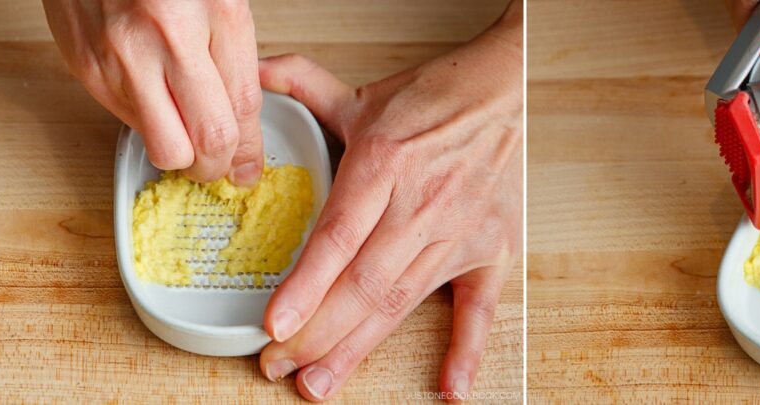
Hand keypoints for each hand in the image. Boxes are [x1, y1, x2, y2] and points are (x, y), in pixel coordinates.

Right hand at [42, 0, 264, 185]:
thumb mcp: (221, 0)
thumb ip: (234, 58)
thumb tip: (243, 124)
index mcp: (217, 12)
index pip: (243, 108)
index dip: (250, 149)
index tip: (249, 164)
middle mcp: (168, 38)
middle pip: (205, 141)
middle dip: (217, 166)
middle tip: (219, 162)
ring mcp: (121, 56)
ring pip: (162, 145)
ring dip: (180, 152)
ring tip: (185, 133)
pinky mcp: (86, 67)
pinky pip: (127, 121)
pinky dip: (146, 122)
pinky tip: (152, 98)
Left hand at [255, 2, 522, 401]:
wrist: (506, 90)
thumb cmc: (435, 98)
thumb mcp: (362, 92)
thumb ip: (301, 85)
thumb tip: (253, 72)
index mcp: (384, 164)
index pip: (339, 237)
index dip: (306, 286)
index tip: (275, 325)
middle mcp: (421, 205)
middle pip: (364, 284)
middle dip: (316, 333)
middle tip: (277, 364)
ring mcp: (458, 233)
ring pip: (402, 302)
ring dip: (358, 347)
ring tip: (319, 382)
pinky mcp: (491, 249)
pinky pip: (480, 307)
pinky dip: (468, 350)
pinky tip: (450, 388)